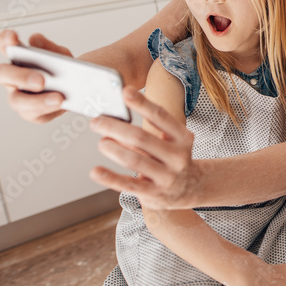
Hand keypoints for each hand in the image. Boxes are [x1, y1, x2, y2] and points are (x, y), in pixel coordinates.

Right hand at [0, 30, 70, 122]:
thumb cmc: (62, 69)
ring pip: (17, 100)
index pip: (4, 45)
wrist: (78, 89)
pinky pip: (34, 113)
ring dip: (37, 100)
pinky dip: (47, 108)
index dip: (4, 40)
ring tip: (58, 98)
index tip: (13, 37)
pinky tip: (60, 103)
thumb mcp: (61, 54)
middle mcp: (12, 77)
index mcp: (17, 58)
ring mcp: (18, 96)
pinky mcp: (30, 112)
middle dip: (20, 76)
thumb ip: (48, 47)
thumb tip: (35, 40)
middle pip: (2, 74)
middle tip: (41, 80)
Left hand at [89, 88, 200, 208]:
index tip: (125, 92)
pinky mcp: (154, 194)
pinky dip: (110, 178)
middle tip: (97, 122)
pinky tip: (96, 171)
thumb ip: (147, 132)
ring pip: (134, 160)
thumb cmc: (172, 159)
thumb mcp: (171, 141)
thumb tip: (113, 123)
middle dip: (115, 127)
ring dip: (113, 149)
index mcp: (182, 138)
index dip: (142, 103)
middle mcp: (177, 157)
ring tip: (102, 143)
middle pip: (141, 138)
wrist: (190, 188)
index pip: (161, 117)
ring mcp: (167, 177)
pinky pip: (128, 185)